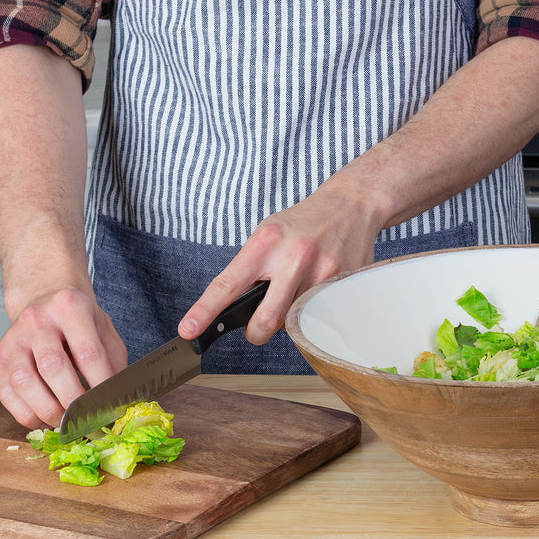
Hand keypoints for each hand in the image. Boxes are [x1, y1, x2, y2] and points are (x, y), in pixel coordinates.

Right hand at [0, 288, 127, 428]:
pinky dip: (26, 414)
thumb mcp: (104, 330)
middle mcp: (37, 320)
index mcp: (71, 308)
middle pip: (53, 367)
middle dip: (73, 402)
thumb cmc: (79, 320)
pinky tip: (44, 420)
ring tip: (66, 423)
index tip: (110, 407)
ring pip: (24, 382)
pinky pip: (6, 393)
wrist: (45, 300)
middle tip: (88, 421)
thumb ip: (113, 361)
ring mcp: (13, 339)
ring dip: (47, 411)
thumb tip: (117, 400)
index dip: (100, 385)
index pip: (88, 353)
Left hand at [178, 185, 379, 344]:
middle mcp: (293, 258)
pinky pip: (316, 315)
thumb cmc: (302, 223)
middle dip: (255, 333)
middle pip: (266, 320)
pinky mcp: (342, 284)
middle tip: (254, 328)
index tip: (188, 330)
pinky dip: (310, 312)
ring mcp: (321, 272)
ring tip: (294, 293)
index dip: (204, 311)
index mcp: (266, 243)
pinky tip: (314, 290)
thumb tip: (233, 307)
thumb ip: (252, 268)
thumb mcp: (268, 234)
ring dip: (287, 318)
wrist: (350, 205)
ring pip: (293, 322)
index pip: (228, 284)